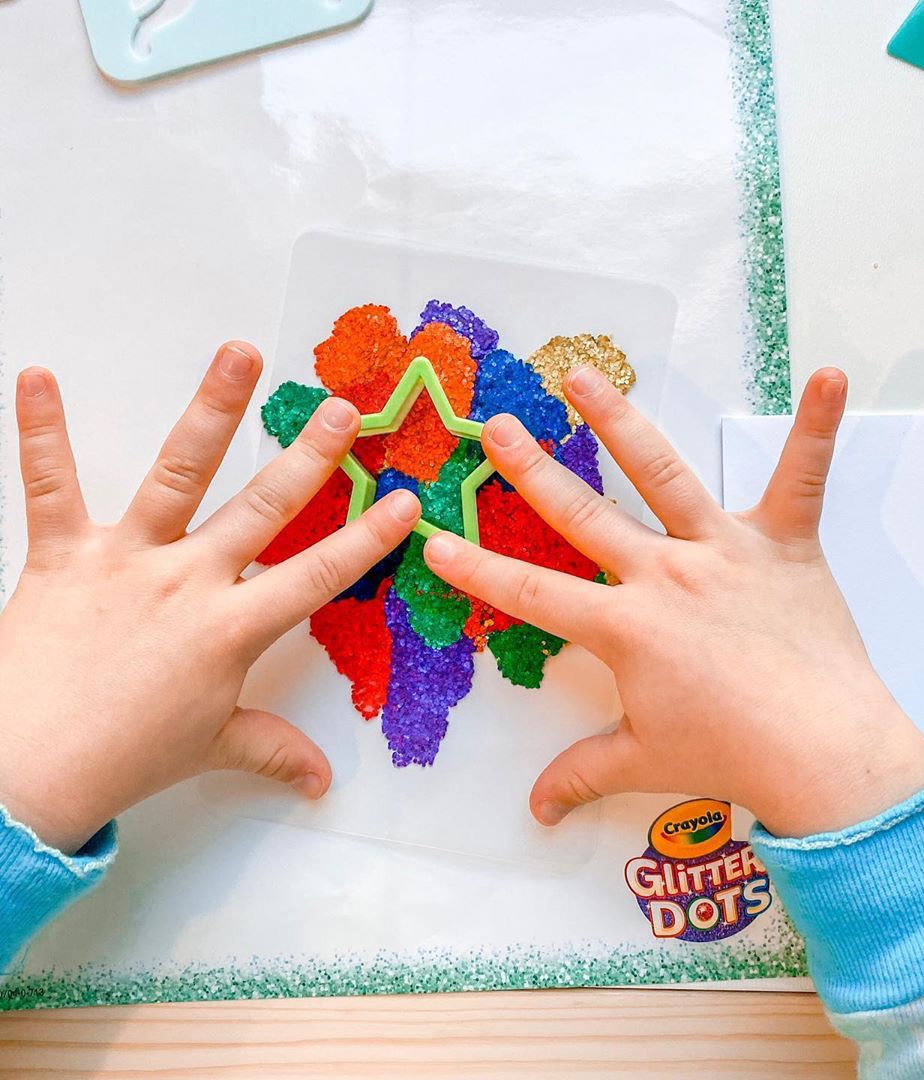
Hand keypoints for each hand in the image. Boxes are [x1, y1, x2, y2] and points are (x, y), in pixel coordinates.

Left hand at [0, 344, 419, 853]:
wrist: (24, 773)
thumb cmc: (123, 759)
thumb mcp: (210, 746)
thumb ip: (272, 750)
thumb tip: (322, 781)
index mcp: (230, 630)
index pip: (317, 575)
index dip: (367, 539)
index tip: (403, 501)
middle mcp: (187, 582)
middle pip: (263, 508)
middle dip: (310, 457)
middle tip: (343, 410)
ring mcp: (125, 561)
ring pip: (178, 474)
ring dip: (211, 411)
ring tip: (239, 355)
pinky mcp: (62, 555)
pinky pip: (51, 486)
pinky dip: (41, 431)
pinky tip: (38, 375)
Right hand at [423, 366, 923, 837]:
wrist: (820, 753)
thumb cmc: (729, 756)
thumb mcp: (645, 760)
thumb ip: (582, 773)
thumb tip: (536, 810)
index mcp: (625, 628)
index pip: (532, 592)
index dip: (477, 568)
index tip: (433, 539)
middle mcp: (663, 576)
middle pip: (582, 514)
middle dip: (530, 469)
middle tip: (495, 426)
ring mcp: (723, 551)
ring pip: (662, 474)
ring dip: (618, 421)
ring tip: (581, 376)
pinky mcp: (784, 543)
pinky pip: (802, 477)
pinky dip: (816, 427)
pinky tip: (828, 376)